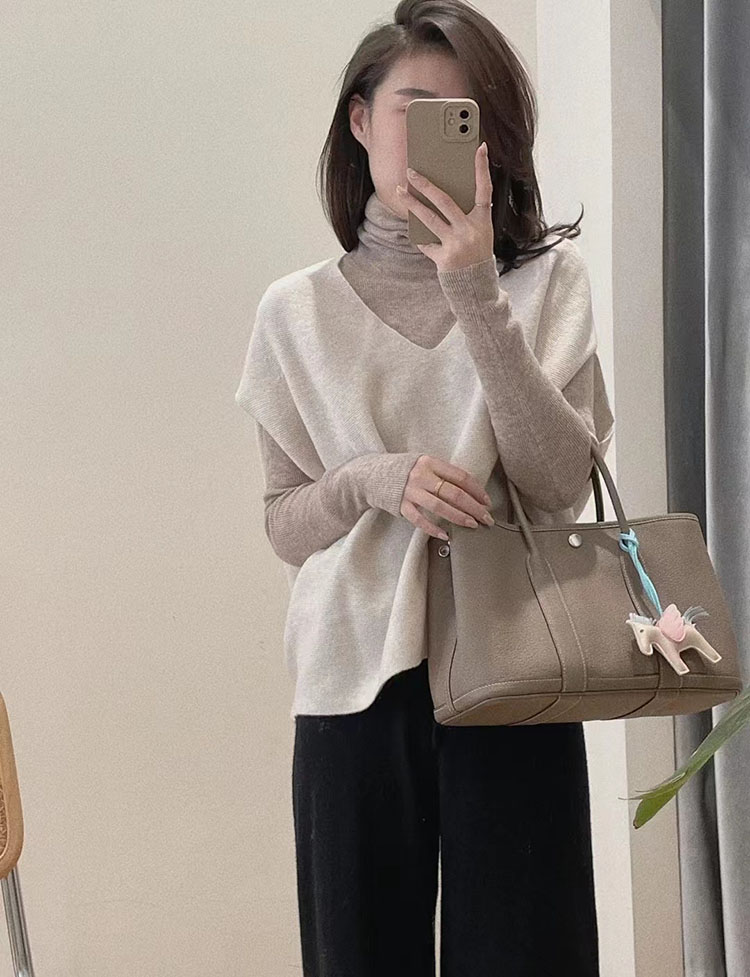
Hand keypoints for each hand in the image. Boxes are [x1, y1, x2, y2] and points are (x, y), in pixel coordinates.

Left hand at [395, 141, 494, 272]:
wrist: (476, 287)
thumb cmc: (476, 254)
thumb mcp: (479, 232)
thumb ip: (467, 215)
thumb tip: (441, 194)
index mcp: (483, 221)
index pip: (485, 189)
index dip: (483, 169)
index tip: (480, 147)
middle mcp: (470, 230)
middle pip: (445, 201)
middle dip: (426, 184)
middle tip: (411, 171)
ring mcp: (456, 245)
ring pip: (429, 218)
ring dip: (411, 203)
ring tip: (399, 191)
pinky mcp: (444, 258)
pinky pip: (426, 243)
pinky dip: (420, 237)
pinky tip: (414, 231)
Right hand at [400, 454, 494, 538]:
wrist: (374, 475)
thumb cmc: (405, 470)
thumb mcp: (425, 464)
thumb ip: (443, 473)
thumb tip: (470, 491)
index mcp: (430, 462)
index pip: (461, 476)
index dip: (477, 490)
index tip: (487, 501)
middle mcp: (421, 476)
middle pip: (454, 493)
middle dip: (474, 507)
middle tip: (486, 518)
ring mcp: (410, 492)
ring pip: (440, 507)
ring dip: (459, 517)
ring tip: (472, 525)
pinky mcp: (401, 505)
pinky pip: (420, 520)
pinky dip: (433, 529)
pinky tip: (446, 535)